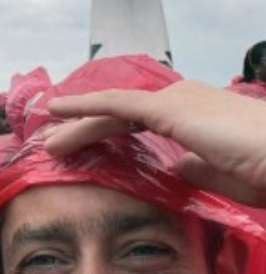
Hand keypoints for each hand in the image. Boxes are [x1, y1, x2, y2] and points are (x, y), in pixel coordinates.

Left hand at [44, 80, 265, 205]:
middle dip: (86, 128)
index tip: (85, 143)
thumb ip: (196, 168)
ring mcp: (176, 100)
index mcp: (196, 114)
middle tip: (57, 145)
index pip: (141, 119)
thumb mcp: (225, 175)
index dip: (109, 129)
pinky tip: (57, 110)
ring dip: (78, 124)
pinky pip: (115, 105)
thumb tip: (176, 166)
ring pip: (112, 109)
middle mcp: (183, 99)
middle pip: (121, 113)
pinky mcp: (168, 108)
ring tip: (49, 139)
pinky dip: (83, 106)